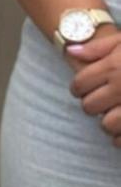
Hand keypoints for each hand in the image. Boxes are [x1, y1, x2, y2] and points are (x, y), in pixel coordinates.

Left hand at [68, 29, 120, 145]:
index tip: (82, 89)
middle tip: (99, 103)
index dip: (78, 88)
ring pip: (106, 125)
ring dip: (107, 123)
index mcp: (115, 67)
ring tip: (114, 116)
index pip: (80, 83)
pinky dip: (120, 139)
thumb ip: (99, 47)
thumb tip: (71, 51)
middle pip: (89, 106)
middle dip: (92, 105)